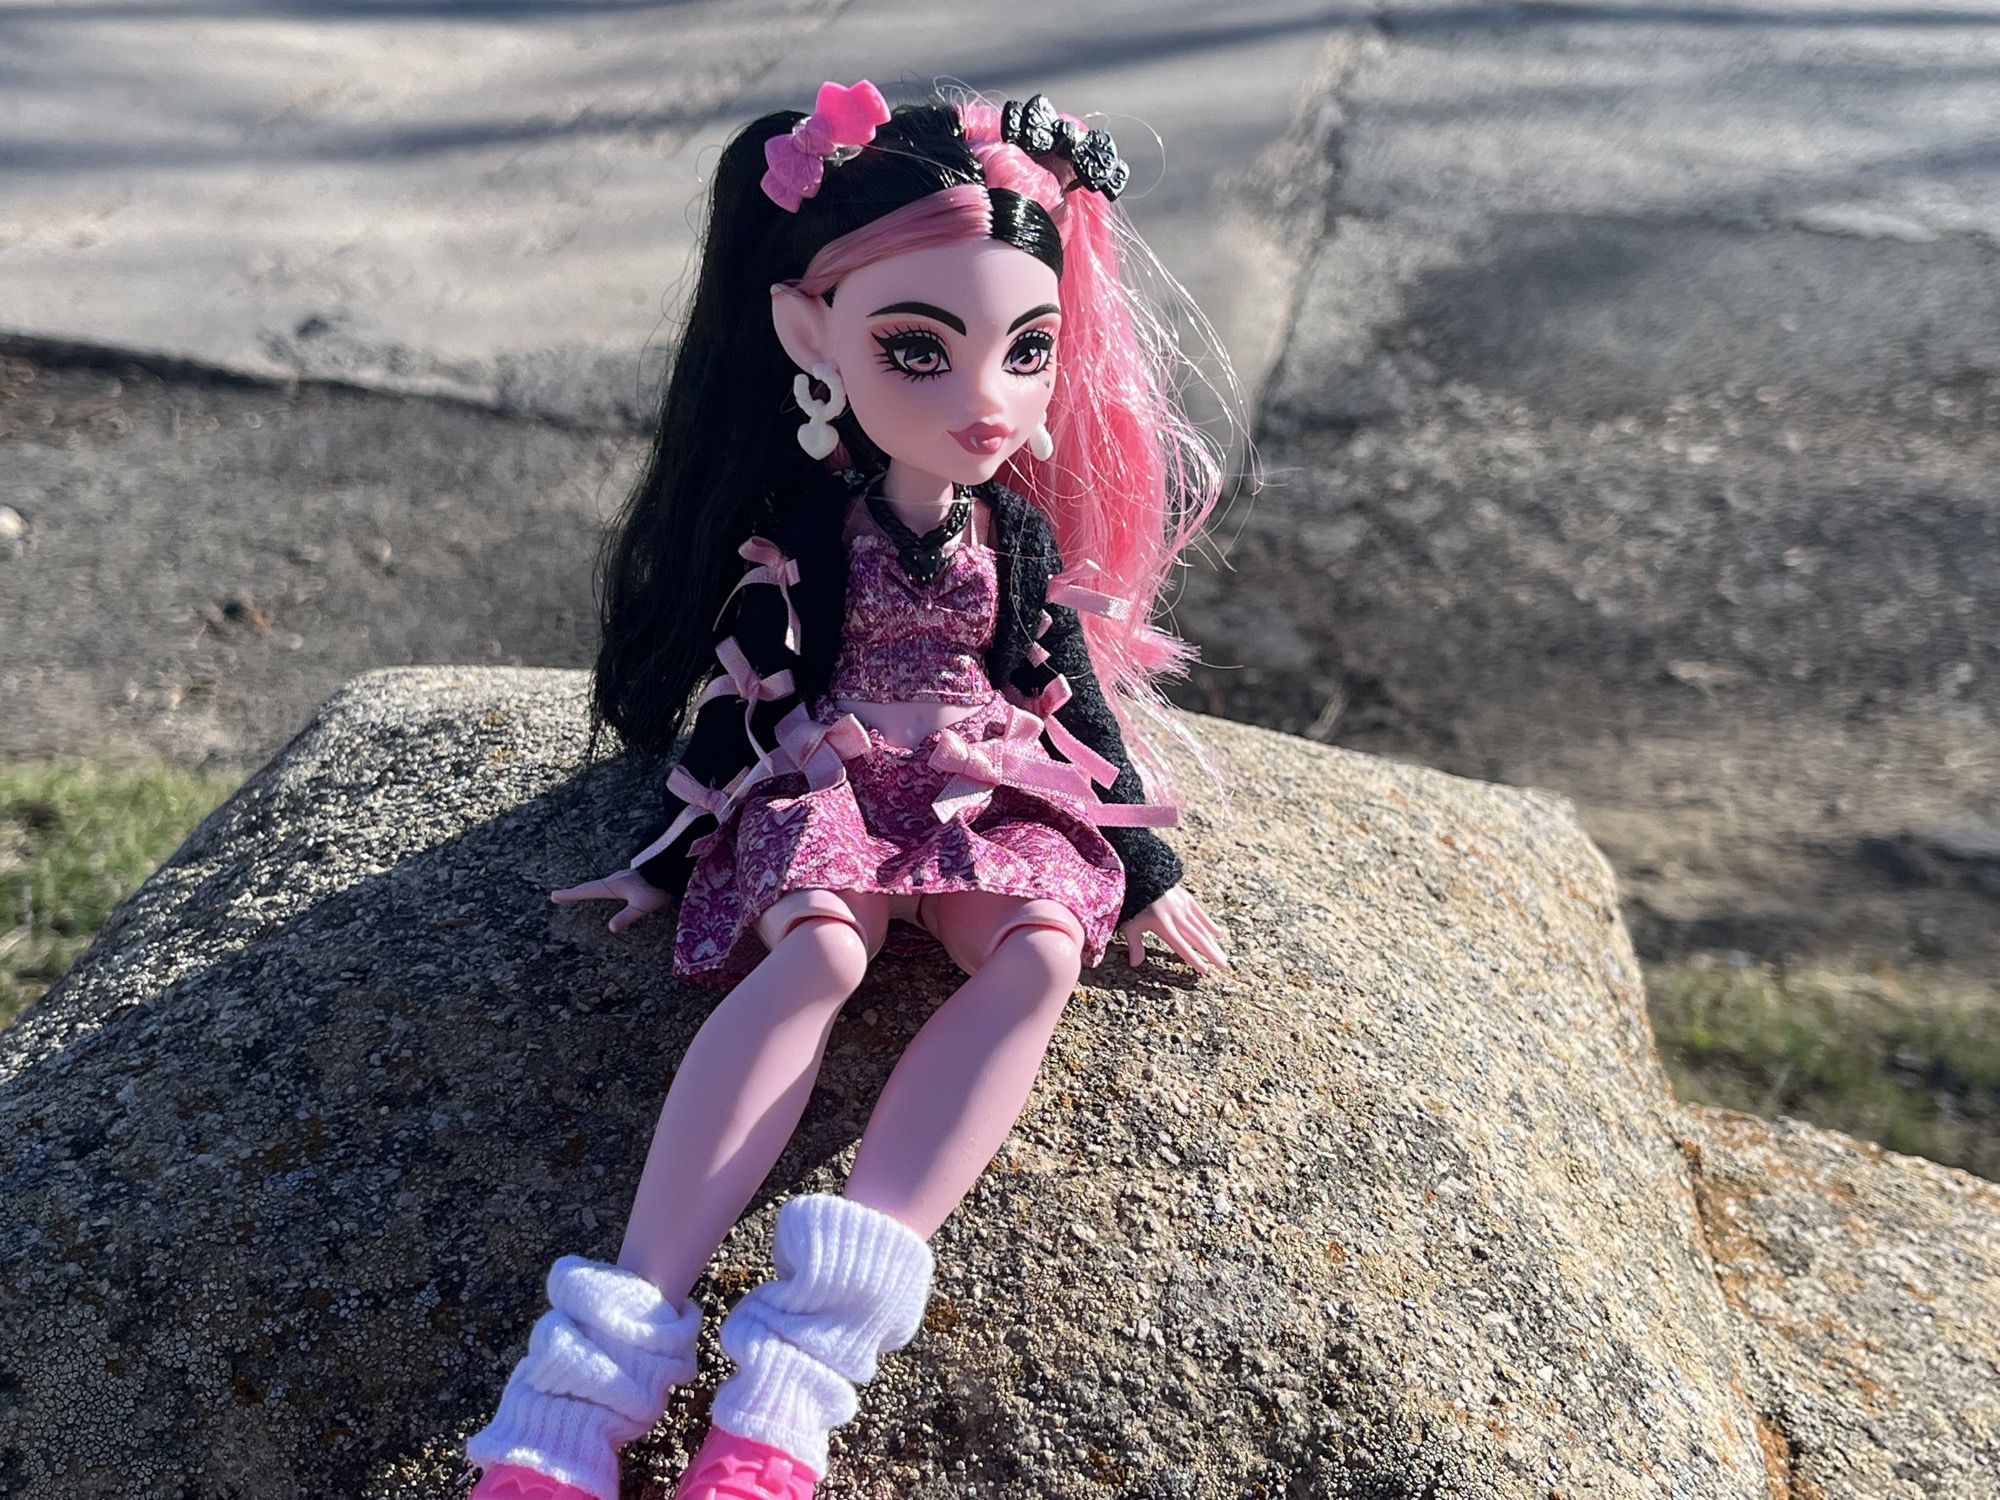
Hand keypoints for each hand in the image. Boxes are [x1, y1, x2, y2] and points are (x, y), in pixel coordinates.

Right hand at [551, 868, 674, 932]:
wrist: (672, 868)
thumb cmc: (657, 887)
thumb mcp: (642, 905)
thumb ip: (626, 917)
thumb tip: (610, 928)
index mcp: (613, 885)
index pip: (587, 891)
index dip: (570, 895)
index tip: (553, 896)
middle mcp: (614, 879)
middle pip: (588, 886)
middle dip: (573, 892)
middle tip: (556, 896)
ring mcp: (621, 877)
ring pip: (598, 885)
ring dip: (585, 890)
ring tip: (576, 895)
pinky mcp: (629, 879)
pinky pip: (607, 885)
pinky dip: (597, 889)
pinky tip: (604, 892)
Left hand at [1118, 885, 1229, 973]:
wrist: (1141, 872)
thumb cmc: (1133, 900)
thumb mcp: (1129, 924)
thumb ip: (1135, 944)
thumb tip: (1135, 964)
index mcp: (1163, 926)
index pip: (1182, 947)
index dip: (1193, 959)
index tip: (1205, 970)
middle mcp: (1177, 918)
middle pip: (1197, 939)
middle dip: (1211, 953)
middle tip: (1223, 965)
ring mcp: (1183, 907)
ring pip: (1201, 928)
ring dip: (1213, 943)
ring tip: (1222, 955)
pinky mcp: (1186, 898)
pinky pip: (1200, 913)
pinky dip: (1209, 923)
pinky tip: (1217, 932)